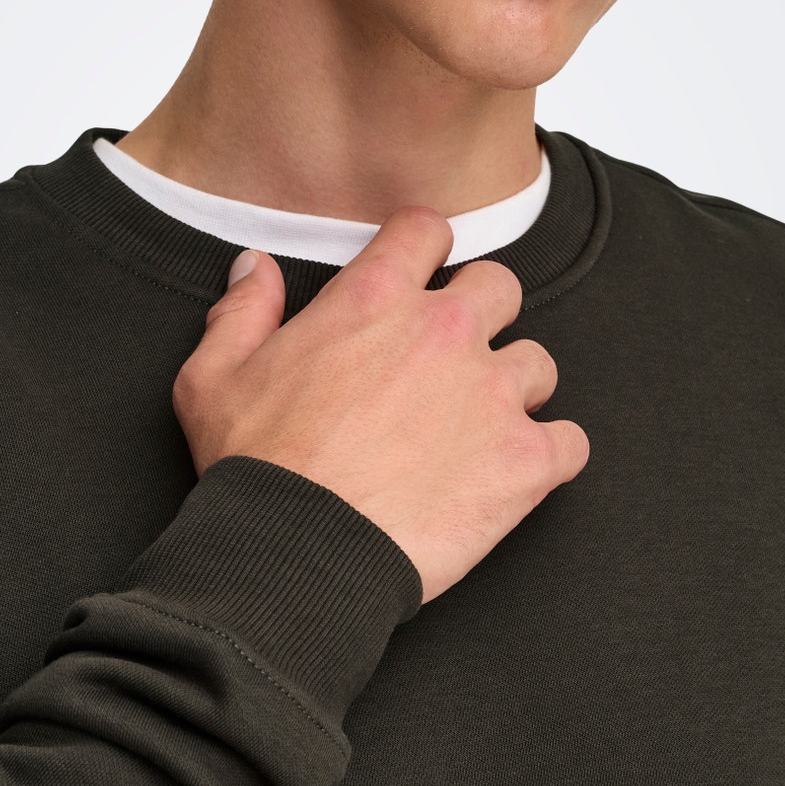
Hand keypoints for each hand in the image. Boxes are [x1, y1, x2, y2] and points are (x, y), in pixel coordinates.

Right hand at [173, 207, 588, 603]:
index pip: (426, 232)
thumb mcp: (213, 378)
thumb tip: (257, 267)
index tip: (421, 275)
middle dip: (482, 314)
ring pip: (538, 365)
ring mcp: (492, 394)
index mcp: (374, 300)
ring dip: (515, 390)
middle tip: (453, 359)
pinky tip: (516, 474)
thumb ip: (242, 312)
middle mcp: (444, 331)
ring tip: (480, 428)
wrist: (297, 553)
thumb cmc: (253, 469)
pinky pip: (571, 442)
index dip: (425, 249)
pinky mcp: (524, 460)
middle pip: (500, 287)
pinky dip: (550, 457)